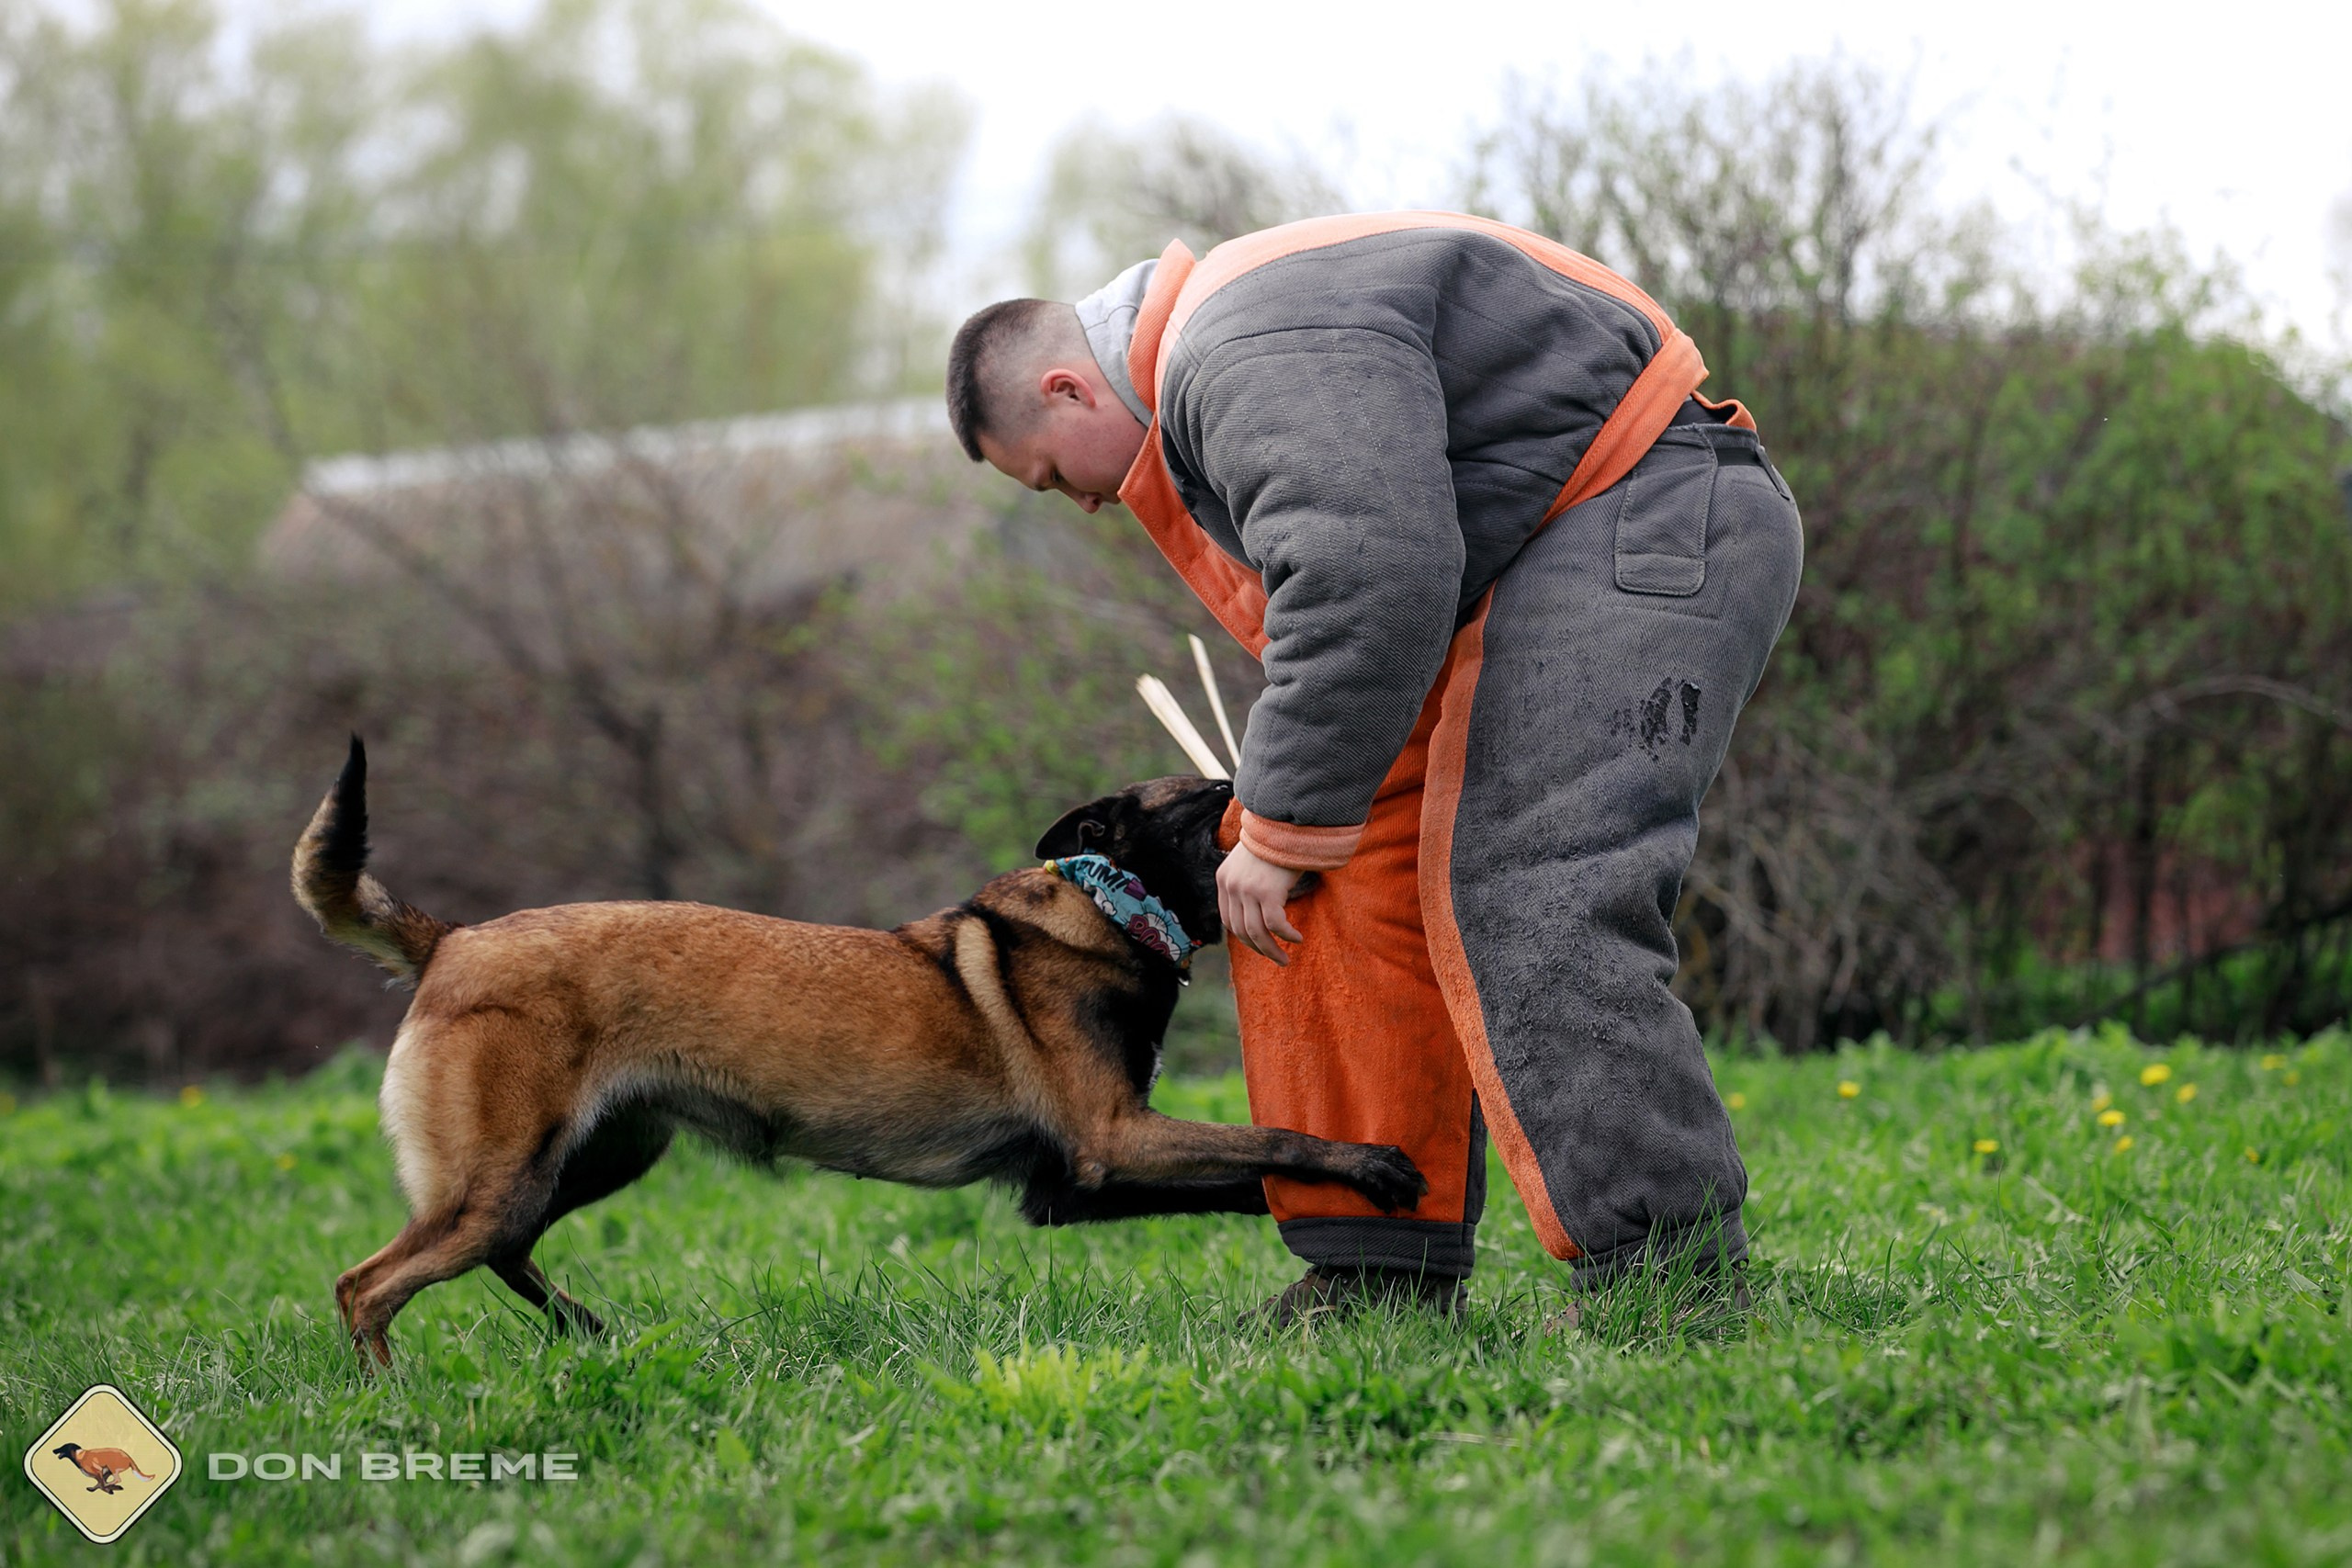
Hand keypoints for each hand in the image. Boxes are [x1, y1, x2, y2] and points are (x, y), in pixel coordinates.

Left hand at [1217, 842, 1305, 965]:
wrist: (1287, 821)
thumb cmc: (1276, 842)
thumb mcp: (1251, 862)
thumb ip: (1247, 883)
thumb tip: (1257, 909)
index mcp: (1223, 879)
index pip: (1229, 920)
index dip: (1244, 937)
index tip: (1260, 945)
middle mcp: (1231, 886)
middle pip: (1241, 931)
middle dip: (1259, 949)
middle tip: (1276, 959)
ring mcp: (1247, 890)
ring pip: (1257, 932)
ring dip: (1272, 950)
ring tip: (1285, 959)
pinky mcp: (1266, 892)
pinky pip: (1275, 925)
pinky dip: (1286, 935)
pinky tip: (1297, 938)